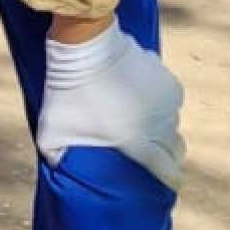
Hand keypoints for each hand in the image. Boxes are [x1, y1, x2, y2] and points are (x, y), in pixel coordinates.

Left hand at [37, 24, 186, 190]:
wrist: (86, 45)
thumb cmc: (69, 91)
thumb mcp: (53, 130)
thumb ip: (55, 155)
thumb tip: (59, 168)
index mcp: (137, 141)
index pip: (166, 169)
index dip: (171, 179)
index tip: (172, 184)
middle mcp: (159, 123)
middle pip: (176, 148)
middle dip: (171, 157)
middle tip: (160, 157)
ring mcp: (165, 99)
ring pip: (174, 122)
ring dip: (165, 128)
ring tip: (149, 128)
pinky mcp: (166, 77)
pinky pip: (171, 98)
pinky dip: (163, 103)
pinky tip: (149, 102)